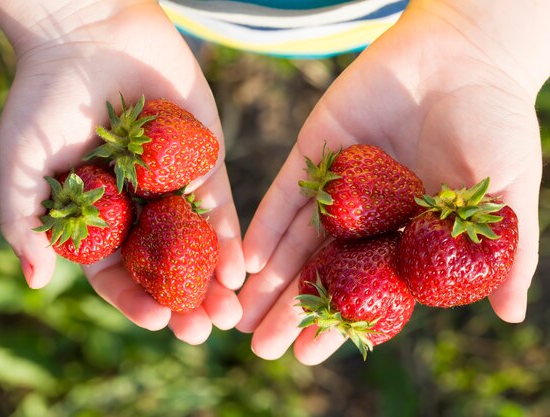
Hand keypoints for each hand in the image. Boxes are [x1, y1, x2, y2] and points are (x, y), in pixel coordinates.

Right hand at [0, 0, 244, 343]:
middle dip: (183, 300)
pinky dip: (229, 234)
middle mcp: (139, 206)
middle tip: (202, 331)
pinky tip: (239, 266)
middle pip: (165, 265)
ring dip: (214, 279)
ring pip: (197, 242)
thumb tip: (34, 280)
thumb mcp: (22, 163)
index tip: (157, 321)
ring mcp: (173, 183)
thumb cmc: (44, 95)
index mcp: (98, 215)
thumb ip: (27, 220)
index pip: (117, 271)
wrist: (87, 32)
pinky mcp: (204, 157)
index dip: (136, 299)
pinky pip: (219, 202)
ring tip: (229, 312)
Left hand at [238, 1, 547, 363]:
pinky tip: (249, 259)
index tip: (308, 355)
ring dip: (268, 277)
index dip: (339, 323)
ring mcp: (338, 185)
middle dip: (290, 310)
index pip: (365, 290)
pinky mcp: (316, 151)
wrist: (466, 54)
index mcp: (405, 234)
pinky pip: (287, 193)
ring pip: (296, 240)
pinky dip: (268, 225)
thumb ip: (507, 254)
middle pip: (322, 271)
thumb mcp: (507, 195)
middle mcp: (365, 216)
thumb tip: (511, 315)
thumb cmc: (497, 123)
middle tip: (261, 347)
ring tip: (240, 315)